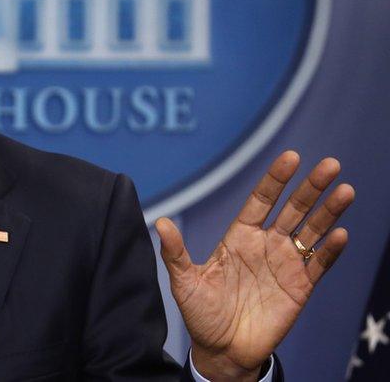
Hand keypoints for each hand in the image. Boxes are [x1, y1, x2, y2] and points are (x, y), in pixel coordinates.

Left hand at [156, 151, 352, 380]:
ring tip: (345, 190)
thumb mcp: (185, 282)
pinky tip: (340, 234)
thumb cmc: (201, 313)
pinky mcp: (300, 287)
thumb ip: (176, 253)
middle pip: (293, 209)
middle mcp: (266, 244)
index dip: (276, 179)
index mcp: (240, 237)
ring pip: (312, 231)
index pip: (262, 200)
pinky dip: (331, 250)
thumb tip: (161, 223)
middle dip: (311, 187)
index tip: (291, 157)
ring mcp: (285, 264)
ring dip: (329, 211)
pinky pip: (319, 264)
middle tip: (331, 165)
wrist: (222, 350)